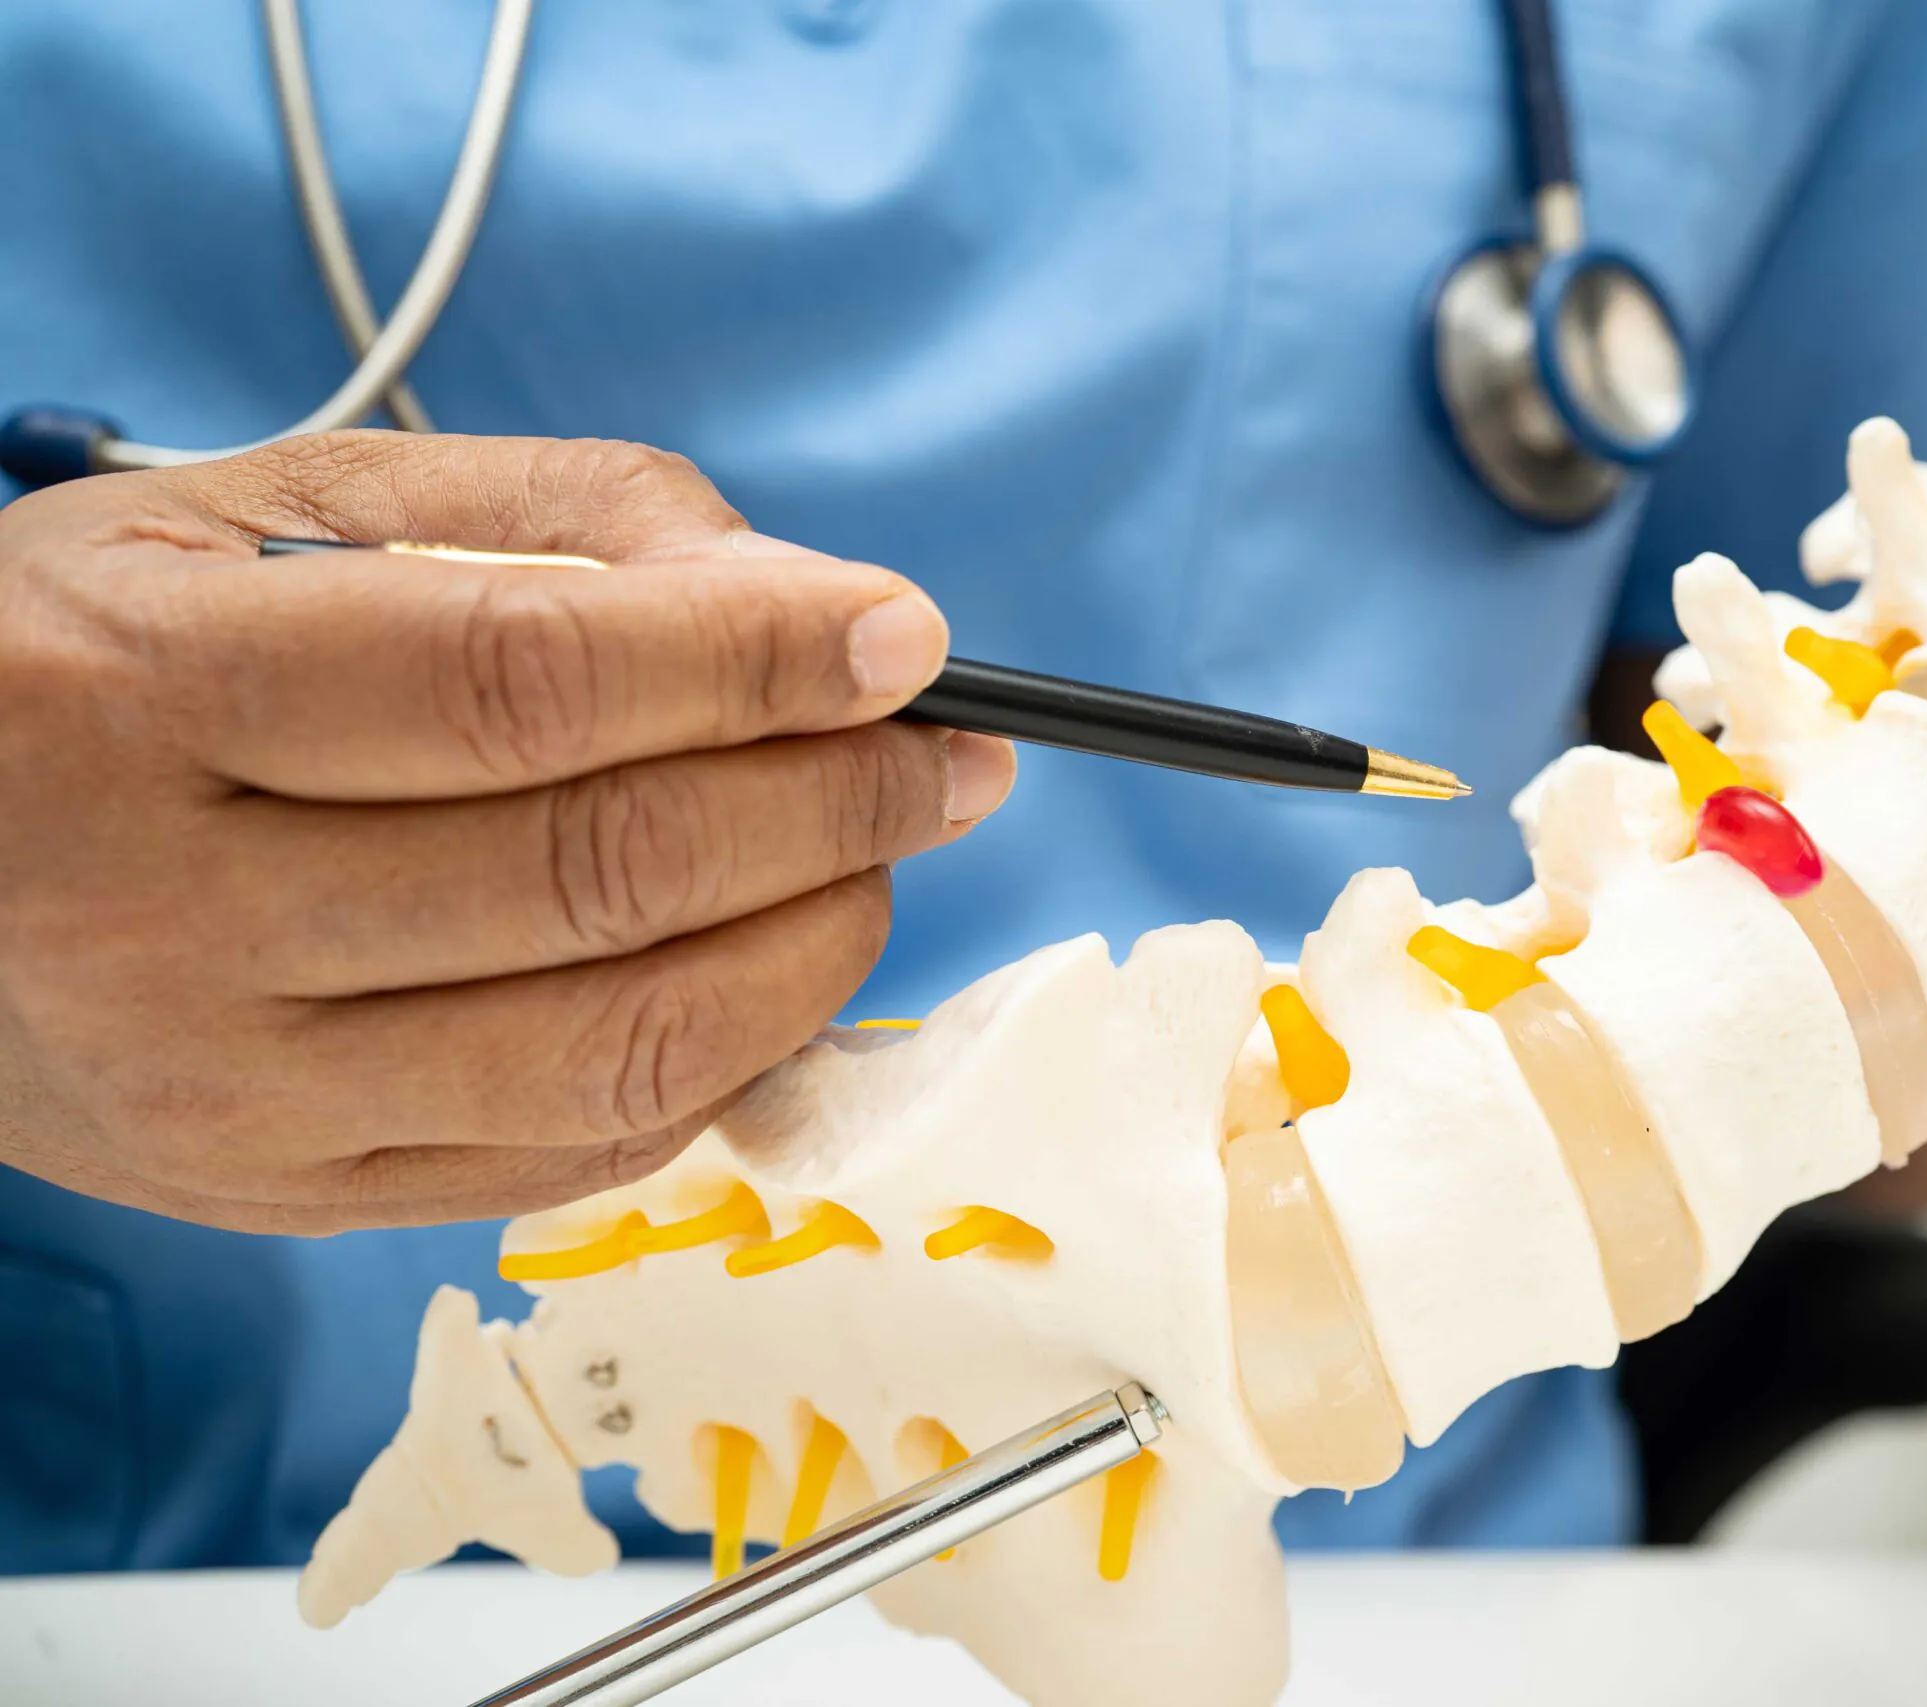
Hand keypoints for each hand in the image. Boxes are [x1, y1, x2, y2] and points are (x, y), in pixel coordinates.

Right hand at [0, 432, 1013, 1233]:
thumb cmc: (107, 655)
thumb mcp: (278, 509)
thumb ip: (551, 517)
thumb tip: (802, 596)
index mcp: (144, 693)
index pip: (520, 679)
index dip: (751, 659)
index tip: (907, 638)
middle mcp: (169, 915)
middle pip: (595, 873)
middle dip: (831, 804)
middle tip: (946, 755)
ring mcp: (227, 1090)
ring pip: (615, 1049)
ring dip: (812, 946)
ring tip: (873, 858)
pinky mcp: (285, 1198)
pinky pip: (577, 1153)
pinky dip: (724, 1060)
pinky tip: (768, 967)